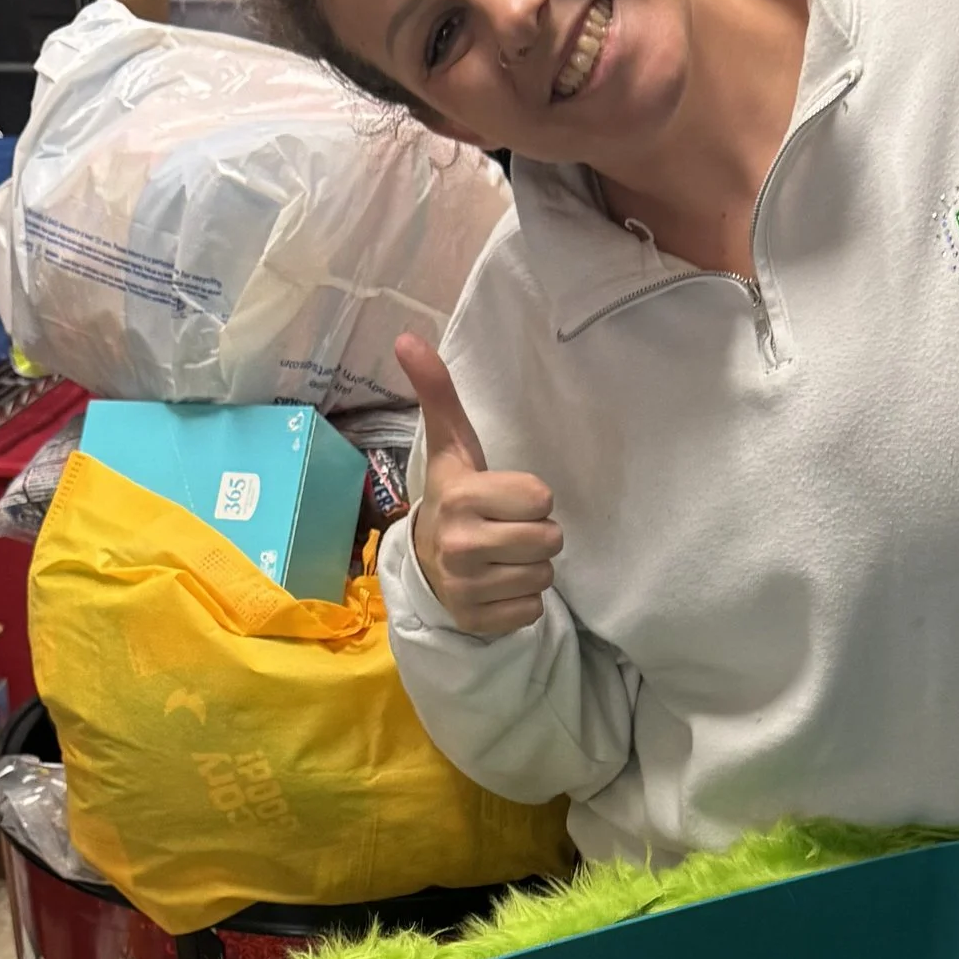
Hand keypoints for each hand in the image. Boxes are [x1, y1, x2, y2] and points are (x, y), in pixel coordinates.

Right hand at [394, 334, 563, 638]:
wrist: (425, 565)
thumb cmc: (455, 498)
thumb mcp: (452, 447)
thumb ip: (438, 392)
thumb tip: (407, 337)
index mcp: (461, 497)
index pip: (543, 499)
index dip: (531, 499)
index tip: (503, 500)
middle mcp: (461, 545)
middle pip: (551, 539)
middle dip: (536, 534)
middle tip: (505, 531)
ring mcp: (468, 588)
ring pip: (544, 576)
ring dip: (530, 568)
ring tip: (500, 559)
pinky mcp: (478, 622)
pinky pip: (532, 611)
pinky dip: (520, 602)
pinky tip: (495, 587)